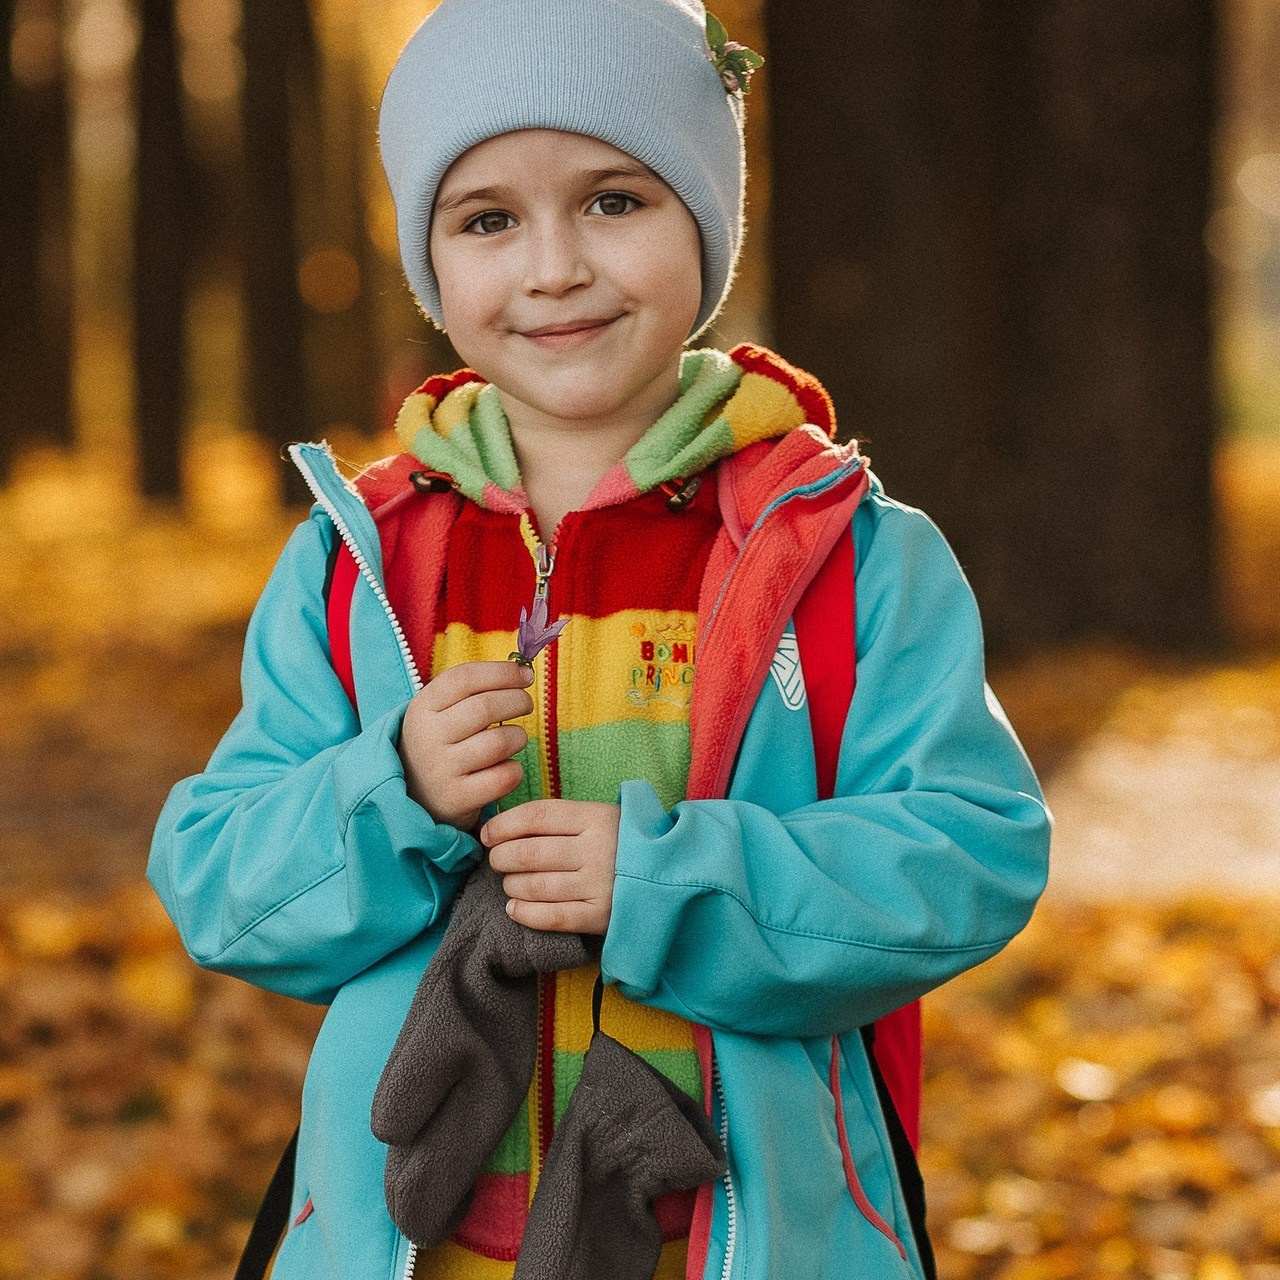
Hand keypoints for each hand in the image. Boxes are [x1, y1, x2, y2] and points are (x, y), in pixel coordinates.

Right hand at [399, 661, 533, 829]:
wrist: (414, 795)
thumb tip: (524, 671)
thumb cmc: (442, 742)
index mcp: (423, 707)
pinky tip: (507, 766)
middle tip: (526, 704)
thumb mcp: (440, 711)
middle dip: (517, 701)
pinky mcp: (457, 798)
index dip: (502, 672)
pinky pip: (503, 777)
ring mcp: (441, 770)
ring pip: (499, 743)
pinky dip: (515, 769)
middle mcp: (428, 737)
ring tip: (516, 737)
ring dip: (518, 736)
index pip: (465, 678)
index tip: (526, 675)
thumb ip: (474, 689)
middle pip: (485, 708)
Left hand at [482, 800, 619, 934]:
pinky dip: (525, 914)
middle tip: (497, 861)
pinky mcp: (601, 916)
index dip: (504, 825)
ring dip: (512, 886)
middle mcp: (597, 849)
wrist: (671, 874)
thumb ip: (562, 819)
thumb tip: (506, 825)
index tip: (488, 834)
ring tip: (510, 884)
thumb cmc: (623, 842)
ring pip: (535, 886)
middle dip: (502, 858)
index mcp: (595, 818)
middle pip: (529, 852)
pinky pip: (551, 917)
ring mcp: (599, 885)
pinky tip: (514, 909)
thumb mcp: (601, 816)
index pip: (536, 816)